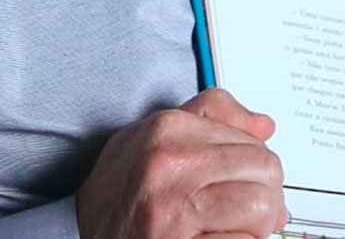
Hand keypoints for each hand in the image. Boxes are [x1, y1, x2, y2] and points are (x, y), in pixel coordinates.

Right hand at [75, 88, 286, 238]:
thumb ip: (211, 117)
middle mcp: (168, 164)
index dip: (261, 170)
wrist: (77, 228)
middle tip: (256, 211)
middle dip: (267, 195)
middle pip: (265, 172)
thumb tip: (263, 126)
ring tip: (239, 227)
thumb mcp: (156, 136)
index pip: (254, 143)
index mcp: (168, 129)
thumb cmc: (121, 186)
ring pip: (260, 208)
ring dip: (259, 224)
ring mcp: (170, 209)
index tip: (251, 183)